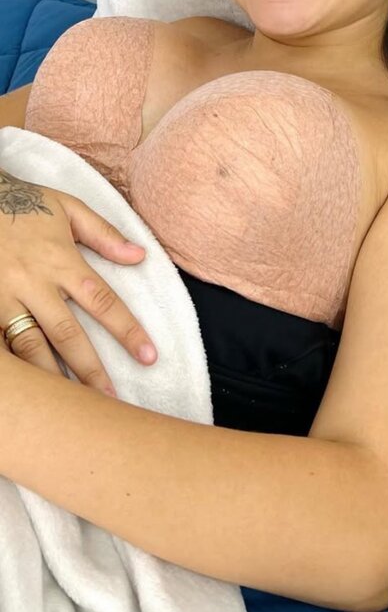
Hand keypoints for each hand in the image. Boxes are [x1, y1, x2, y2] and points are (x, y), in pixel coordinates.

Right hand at [0, 168, 156, 394]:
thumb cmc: (24, 204)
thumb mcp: (67, 208)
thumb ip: (104, 234)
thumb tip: (140, 255)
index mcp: (61, 261)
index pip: (102, 301)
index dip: (127, 330)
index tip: (148, 356)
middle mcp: (34, 284)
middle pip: (67, 334)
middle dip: (91, 369)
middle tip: (112, 400)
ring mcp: (3, 298)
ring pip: (30, 346)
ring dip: (53, 378)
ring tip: (70, 407)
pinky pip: (0, 346)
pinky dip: (15, 366)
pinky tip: (26, 391)